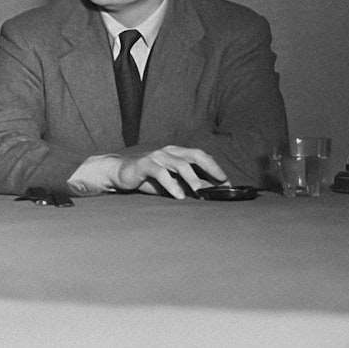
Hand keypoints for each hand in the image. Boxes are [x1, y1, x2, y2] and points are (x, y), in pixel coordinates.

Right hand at [110, 145, 227, 198]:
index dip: (215, 168)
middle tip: (221, 181)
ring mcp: (157, 156)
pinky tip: (178, 196)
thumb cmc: (148, 178)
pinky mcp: (145, 164)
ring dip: (192, 178)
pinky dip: (171, 184)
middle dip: (211, 167)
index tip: (227, 183)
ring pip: (179, 164)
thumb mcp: (172, 182)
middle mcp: (169, 151)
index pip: (201, 156)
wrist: (120, 173)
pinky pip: (160, 172)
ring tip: (200, 192)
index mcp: (177, 153)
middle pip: (195, 155)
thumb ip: (188, 184)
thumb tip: (211, 193)